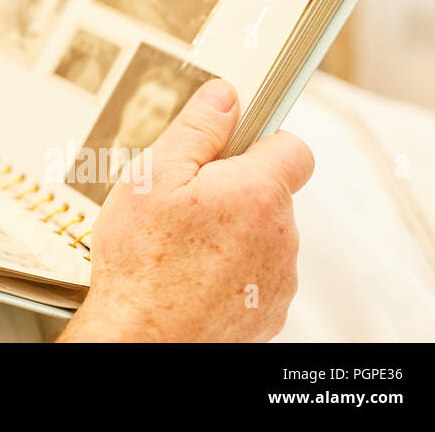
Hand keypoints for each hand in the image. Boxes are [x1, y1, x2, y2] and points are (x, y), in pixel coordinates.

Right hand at [58, 79, 313, 341]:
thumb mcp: (152, 176)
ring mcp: (279, 278)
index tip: (230, 145)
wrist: (142, 338)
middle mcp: (281, 236)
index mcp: (257, 193)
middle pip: (271, 193)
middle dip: (234, 189)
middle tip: (183, 202)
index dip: (260, 140)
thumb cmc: (141, 261)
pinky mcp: (269, 311)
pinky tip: (190, 273)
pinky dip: (231, 270)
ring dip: (232, 232)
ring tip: (181, 244)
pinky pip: (257, 273)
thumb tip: (225, 96)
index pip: (293, 148)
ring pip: (262, 235)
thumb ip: (196, 129)